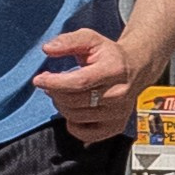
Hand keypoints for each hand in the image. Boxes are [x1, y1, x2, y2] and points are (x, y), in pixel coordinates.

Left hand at [38, 26, 139, 140]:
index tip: (38, 79)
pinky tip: (73, 109)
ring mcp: (118, 113)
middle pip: (74, 101)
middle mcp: (119, 94)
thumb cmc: (108, 54)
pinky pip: (84, 134)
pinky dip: (72, 124)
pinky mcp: (116, 127)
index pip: (79, 82)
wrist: (135, 69)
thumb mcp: (90, 39)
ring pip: (75, 117)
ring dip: (61, 105)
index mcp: (113, 69)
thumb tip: (47, 49)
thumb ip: (68, 41)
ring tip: (61, 93)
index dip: (55, 82)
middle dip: (55, 93)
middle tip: (49, 84)